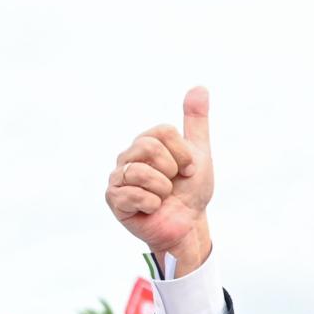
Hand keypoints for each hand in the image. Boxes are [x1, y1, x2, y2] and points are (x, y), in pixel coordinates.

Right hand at [106, 87, 213, 259]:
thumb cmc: (190, 192)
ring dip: (163, 189)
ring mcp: (118, 177)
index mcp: (146, 142)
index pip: (163, 131)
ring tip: (162, 197)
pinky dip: (152, 204)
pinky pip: (134, 194)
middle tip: (173, 184)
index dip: (183, 154)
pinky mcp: (114, 199)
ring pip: (141, 171)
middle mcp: (127, 156)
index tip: (188, 169)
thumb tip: (200, 87)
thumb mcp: (199, 154)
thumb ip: (196, 121)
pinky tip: (152, 208)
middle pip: (149, 147)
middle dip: (172, 170)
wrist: (187, 226)